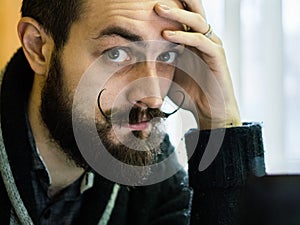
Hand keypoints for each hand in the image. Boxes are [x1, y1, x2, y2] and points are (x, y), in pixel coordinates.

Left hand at [154, 1, 241, 129]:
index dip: (173, 6)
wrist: (210, 111)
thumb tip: (136, 57)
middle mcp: (204, 39)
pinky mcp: (217, 57)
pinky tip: (167, 35)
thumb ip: (160, 61)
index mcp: (193, 41)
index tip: (149, 2)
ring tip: (157, 8)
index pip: (184, 16)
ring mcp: (212, 46)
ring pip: (197, 22)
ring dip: (177, 14)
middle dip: (178, 2)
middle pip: (193, 12)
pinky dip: (184, 36)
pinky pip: (201, 41)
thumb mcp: (170, 73)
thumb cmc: (190, 93)